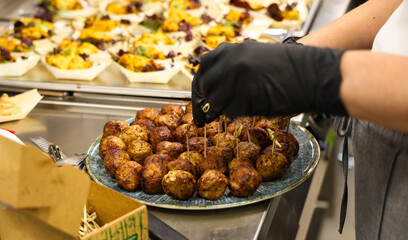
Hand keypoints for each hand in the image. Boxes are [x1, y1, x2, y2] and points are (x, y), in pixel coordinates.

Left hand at [192, 41, 346, 119]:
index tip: (205, 88)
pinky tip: (249, 108)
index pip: (203, 66)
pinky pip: (231, 112)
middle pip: (206, 86)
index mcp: (233, 50)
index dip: (203, 80)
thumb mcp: (257, 55)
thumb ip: (234, 63)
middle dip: (211, 96)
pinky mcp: (246, 101)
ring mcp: (237, 83)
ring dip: (224, 106)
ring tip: (240, 104)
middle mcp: (231, 65)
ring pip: (216, 102)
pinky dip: (237, 113)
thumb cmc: (289, 66)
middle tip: (220, 102)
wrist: (312, 75)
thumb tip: (215, 79)